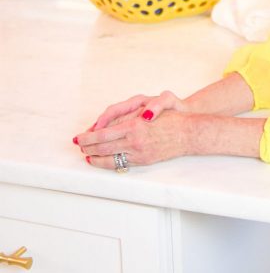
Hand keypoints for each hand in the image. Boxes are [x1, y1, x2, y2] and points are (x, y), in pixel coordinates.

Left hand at [74, 90, 189, 170]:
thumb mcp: (147, 108)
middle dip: (88, 147)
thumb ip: (125, 115)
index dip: (88, 137)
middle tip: (78, 146)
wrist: (189, 133)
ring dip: (95, 157)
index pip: (103, 134)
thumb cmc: (171, 117)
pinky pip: (121, 163)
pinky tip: (103, 161)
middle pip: (103, 147)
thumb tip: (104, 124)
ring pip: (110, 158)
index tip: (80, 137)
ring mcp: (139, 153)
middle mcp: (135, 141)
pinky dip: (108, 162)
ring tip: (86, 155)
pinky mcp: (144, 160)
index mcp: (134, 126)